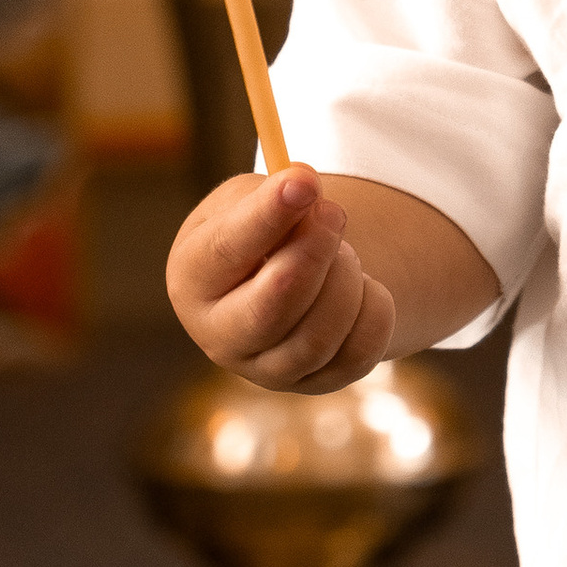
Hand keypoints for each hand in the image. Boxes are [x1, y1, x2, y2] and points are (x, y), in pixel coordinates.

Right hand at [165, 165, 396, 393]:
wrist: (292, 275)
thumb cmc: (262, 231)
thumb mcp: (251, 198)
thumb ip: (272, 192)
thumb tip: (303, 184)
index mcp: (192, 279)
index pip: (225, 251)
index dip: (267, 215)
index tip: (306, 182)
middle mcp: (219, 336)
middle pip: (269, 308)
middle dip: (313, 254)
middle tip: (334, 213)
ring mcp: (266, 370)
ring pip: (317, 336)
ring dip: (346, 279)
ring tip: (345, 252)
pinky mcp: (314, 384)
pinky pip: (358, 353)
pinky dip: (374, 309)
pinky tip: (364, 287)